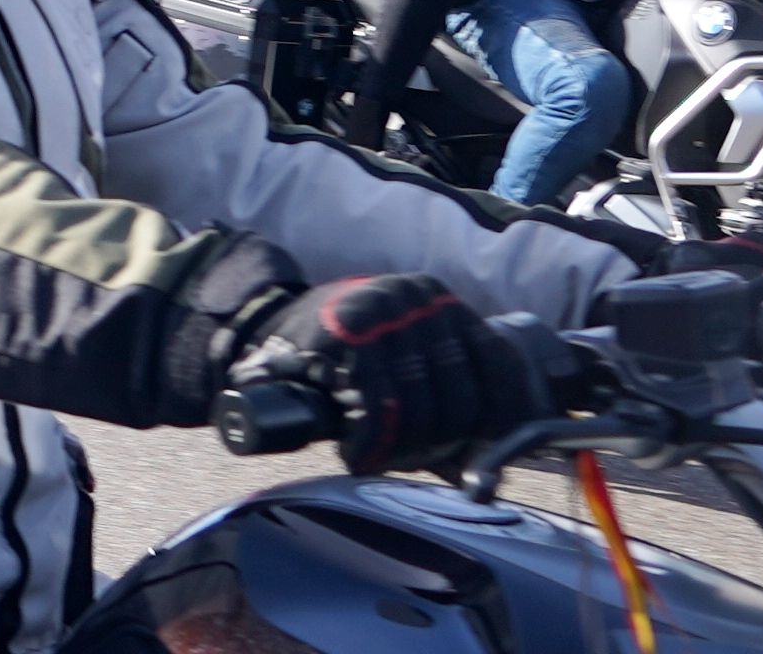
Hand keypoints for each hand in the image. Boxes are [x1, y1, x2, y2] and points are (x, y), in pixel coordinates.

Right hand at [237, 274, 541, 477]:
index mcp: (440, 299)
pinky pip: (380, 411)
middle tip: (412, 462)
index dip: (499, 422)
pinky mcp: (346, 336)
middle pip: (463, 398)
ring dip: (404, 451)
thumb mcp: (403, 358)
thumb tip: (496, 463)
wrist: (263, 331)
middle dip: (440, 445)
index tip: (482, 457)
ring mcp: (382, 313)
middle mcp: (417, 297)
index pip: (499, 365)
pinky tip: (355, 454)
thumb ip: (448, 393)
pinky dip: (370, 445)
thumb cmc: (341, 357)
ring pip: (423, 410)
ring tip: (380, 457)